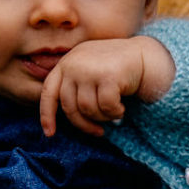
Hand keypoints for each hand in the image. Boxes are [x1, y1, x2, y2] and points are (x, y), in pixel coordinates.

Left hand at [38, 37, 175, 136]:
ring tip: (113, 113)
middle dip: (83, 124)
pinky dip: (114, 113)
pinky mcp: (108, 76)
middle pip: (69, 106)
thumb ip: (73, 86)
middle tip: (97, 131)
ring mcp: (90, 69)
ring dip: (102, 118)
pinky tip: (121, 108)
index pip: (49, 92)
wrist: (142, 55)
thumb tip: (59, 118)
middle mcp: (74, 64)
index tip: (49, 133)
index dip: (46, 115)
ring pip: (87, 109)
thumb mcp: (87, 70)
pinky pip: (106, 107)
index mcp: (66, 63)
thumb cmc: (113, 69)